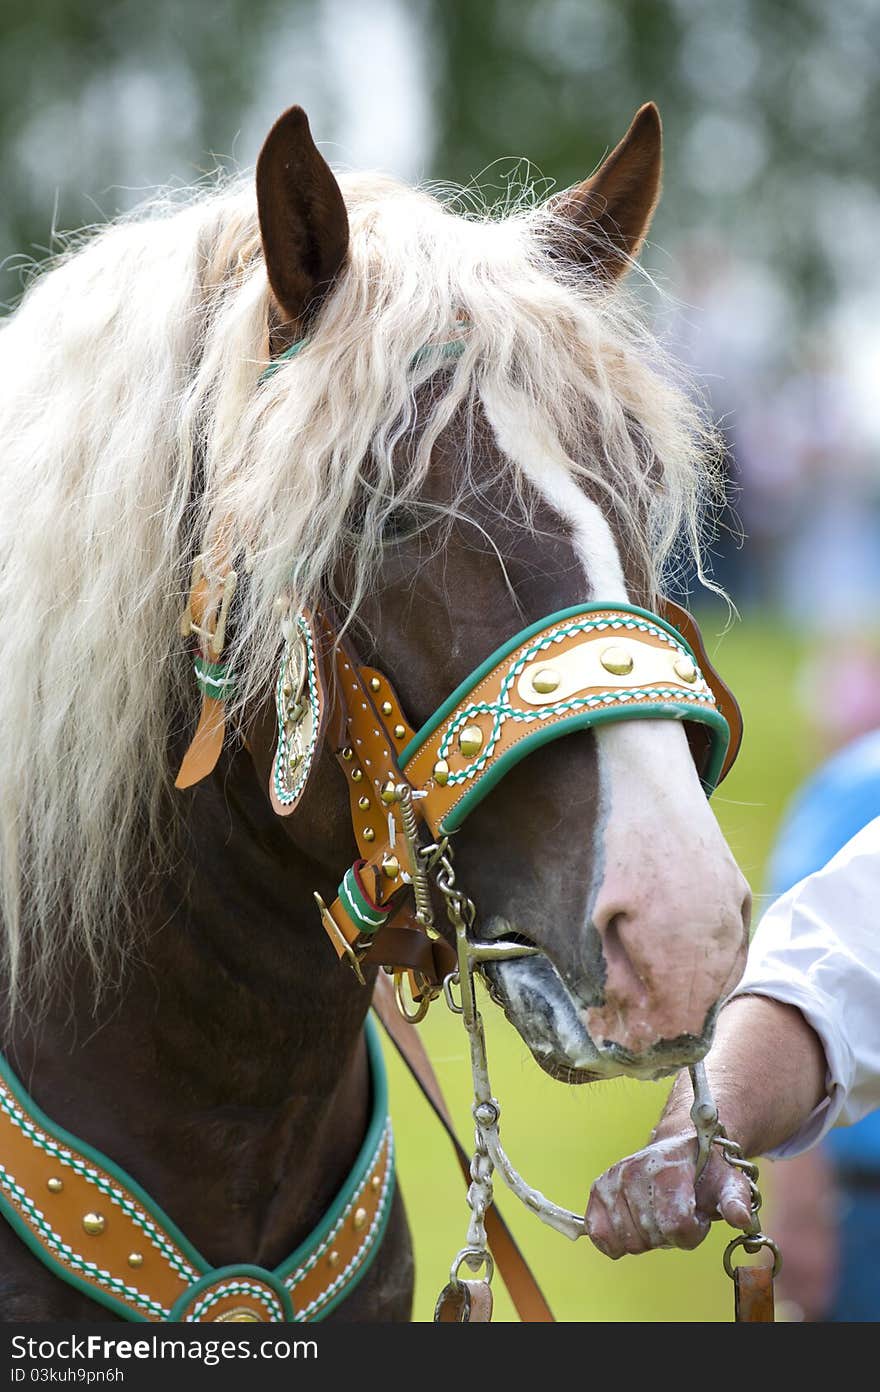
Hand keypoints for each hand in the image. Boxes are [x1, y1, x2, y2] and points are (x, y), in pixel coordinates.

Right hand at [585, 1131, 753, 1257]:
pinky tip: (633, 1224)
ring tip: (658, 1212)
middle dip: (670, 1235)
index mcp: (667, 1168)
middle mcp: (635, 1170)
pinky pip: (600, 1235)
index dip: (692, 1232)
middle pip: (653, 1236)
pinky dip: (616, 1240)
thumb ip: (736, 1201)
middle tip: (678, 1211)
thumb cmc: (705, 1172)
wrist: (680, 1149)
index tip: (697, 1216)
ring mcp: (613, 1180)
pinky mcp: (598, 1190)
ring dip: (648, 1237)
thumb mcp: (729, 1183)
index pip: (676, 1225)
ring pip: (629, 1241)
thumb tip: (740, 1218)